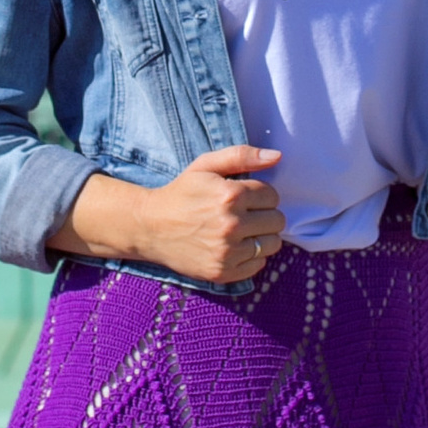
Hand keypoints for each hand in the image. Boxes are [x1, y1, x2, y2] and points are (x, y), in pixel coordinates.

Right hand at [57, 146, 287, 283]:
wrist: (150, 227)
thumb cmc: (181, 193)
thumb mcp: (205, 165)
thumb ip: (242, 155)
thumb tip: (277, 156)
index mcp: (230, 195)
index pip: (273, 195)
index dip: (261, 194)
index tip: (245, 197)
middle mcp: (232, 225)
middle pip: (277, 220)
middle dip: (264, 214)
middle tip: (244, 214)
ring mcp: (228, 252)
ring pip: (273, 244)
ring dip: (262, 236)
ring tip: (242, 230)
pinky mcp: (223, 272)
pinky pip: (259, 265)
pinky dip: (252, 256)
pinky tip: (235, 247)